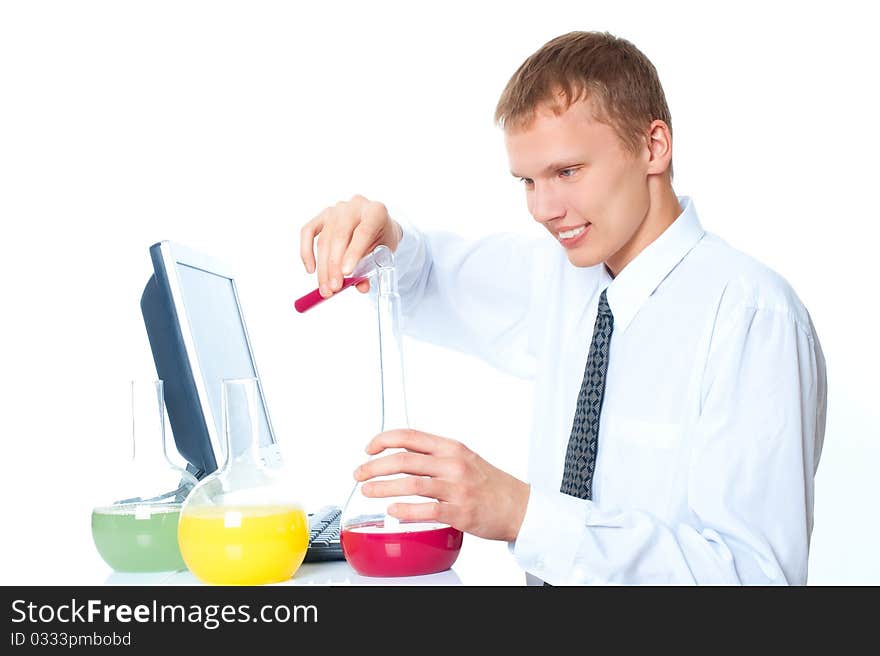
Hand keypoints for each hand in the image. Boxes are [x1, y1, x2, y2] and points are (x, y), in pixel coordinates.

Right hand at [300, 194, 402, 297]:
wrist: (379, 224)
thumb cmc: (382, 238)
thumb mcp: (384, 253)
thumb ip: (372, 268)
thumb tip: (360, 287)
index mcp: (376, 212)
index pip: (362, 233)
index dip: (353, 254)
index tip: (346, 274)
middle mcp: (355, 206)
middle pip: (339, 236)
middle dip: (334, 266)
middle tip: (333, 288)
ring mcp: (337, 209)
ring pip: (324, 239)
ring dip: (323, 267)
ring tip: (325, 288)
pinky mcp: (322, 214)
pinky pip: (308, 232)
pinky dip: (306, 252)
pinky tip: (310, 269)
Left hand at [353, 428, 530, 542]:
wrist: (520, 507)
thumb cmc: (491, 486)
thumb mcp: (465, 459)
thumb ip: (437, 456)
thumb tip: (402, 456)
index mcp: (451, 448)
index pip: (410, 436)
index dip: (384, 439)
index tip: (368, 448)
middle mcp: (453, 464)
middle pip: (404, 459)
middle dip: (375, 465)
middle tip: (359, 473)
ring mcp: (457, 488)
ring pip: (411, 483)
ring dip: (383, 487)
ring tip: (367, 491)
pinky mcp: (460, 512)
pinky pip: (428, 510)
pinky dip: (406, 510)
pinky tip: (393, 511)